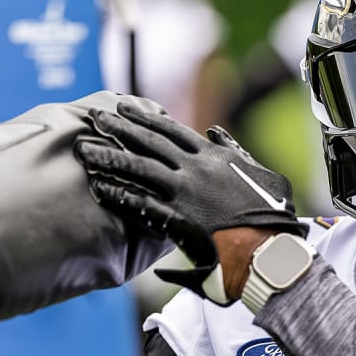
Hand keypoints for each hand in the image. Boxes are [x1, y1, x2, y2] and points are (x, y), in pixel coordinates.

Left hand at [75, 102, 305, 304]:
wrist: (271, 248)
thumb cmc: (271, 215)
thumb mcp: (260, 172)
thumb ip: (235, 151)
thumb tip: (216, 133)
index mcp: (215, 156)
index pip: (172, 130)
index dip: (145, 117)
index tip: (124, 108)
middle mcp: (196, 168)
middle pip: (149, 142)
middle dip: (118, 128)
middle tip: (94, 118)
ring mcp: (185, 193)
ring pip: (139, 168)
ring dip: (108, 157)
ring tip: (84, 149)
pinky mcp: (178, 219)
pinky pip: (141, 203)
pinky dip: (118, 194)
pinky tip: (98, 187)